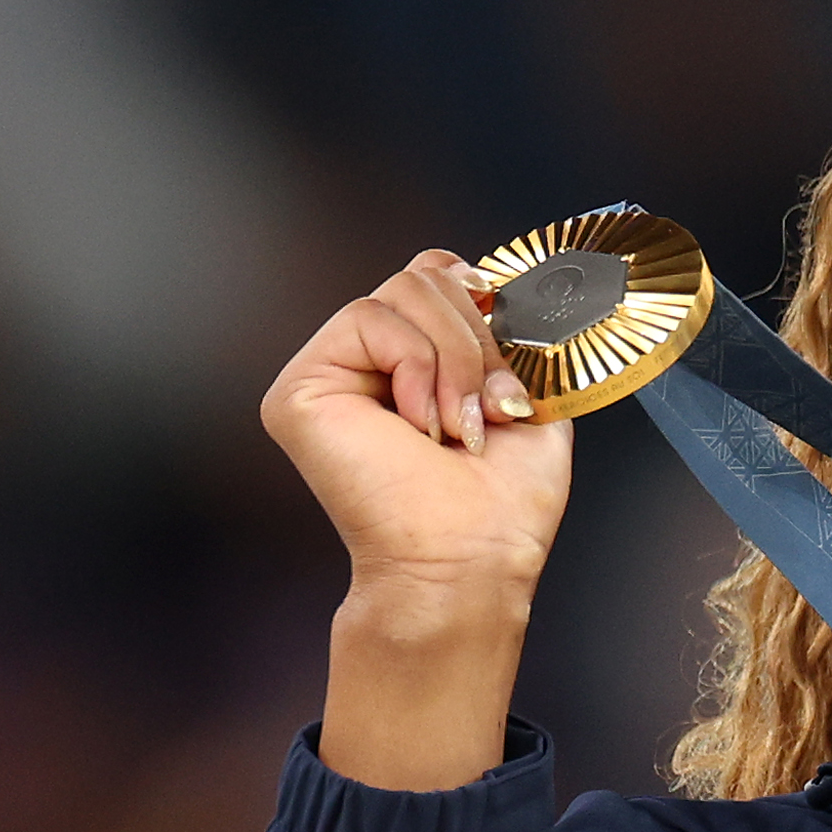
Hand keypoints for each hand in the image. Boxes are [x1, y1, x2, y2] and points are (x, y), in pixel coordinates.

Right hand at [263, 250, 575, 788]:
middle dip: (478, 339)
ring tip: (457, 427)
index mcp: (419, 363)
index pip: (442, 275)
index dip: (483, 298)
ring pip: (403, 289)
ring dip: (455, 360)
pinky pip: (371, 317)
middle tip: (487, 410)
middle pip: (425, 274)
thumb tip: (508, 279)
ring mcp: (331, 371)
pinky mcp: (301, 386)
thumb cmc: (502, 504)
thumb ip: (512, 334)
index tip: (513, 355)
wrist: (470, 558)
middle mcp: (370, 362)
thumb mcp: (531, 398)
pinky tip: (420, 425)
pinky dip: (417, 367)